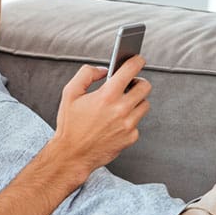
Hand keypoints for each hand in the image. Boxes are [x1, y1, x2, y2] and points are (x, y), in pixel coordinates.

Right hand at [52, 56, 150, 183]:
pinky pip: (138, 122)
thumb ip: (86, 74)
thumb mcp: (70, 93)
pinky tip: (116, 122)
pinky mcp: (131, 137)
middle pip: (145, 87)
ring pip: (144, 104)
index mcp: (107, 95)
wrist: (72, 155)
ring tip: (121, 103)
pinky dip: (130, 120)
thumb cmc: (70, 126)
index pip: (131, 70)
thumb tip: (103, 70)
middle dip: (138, 82)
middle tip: (129, 84)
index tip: (138, 59)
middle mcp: (121, 109)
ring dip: (136, 101)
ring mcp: (128, 124)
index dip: (136, 61)